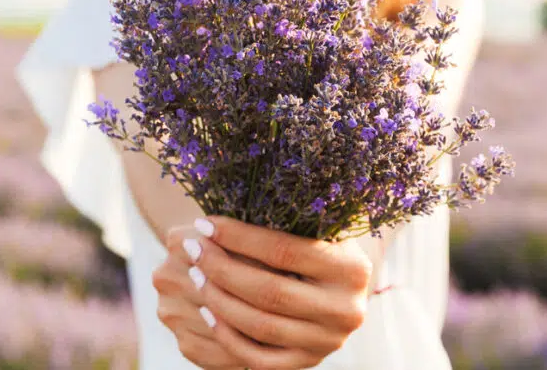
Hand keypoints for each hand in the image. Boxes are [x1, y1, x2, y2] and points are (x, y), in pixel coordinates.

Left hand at [165, 216, 371, 369]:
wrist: (344, 289)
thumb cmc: (321, 245)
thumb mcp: (320, 229)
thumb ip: (289, 218)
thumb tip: (231, 194)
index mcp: (352, 269)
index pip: (283, 251)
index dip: (239, 237)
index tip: (205, 223)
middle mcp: (346, 310)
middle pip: (270, 291)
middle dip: (223, 268)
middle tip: (194, 248)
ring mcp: (327, 343)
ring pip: (260, 326)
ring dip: (219, 299)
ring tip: (194, 274)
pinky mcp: (307, 364)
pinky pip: (259, 358)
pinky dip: (228, 335)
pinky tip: (206, 311)